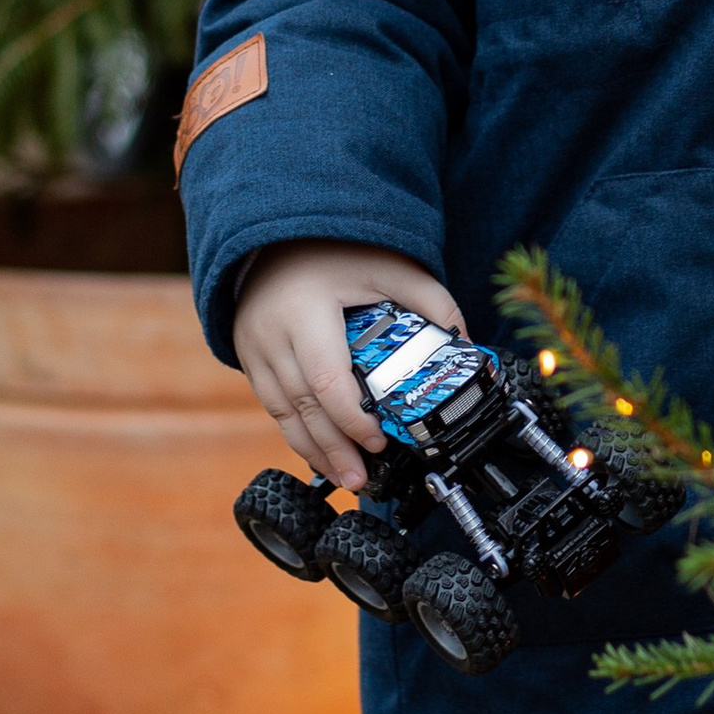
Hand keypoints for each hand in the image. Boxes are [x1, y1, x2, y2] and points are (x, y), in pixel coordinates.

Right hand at [233, 239, 465, 495]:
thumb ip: (431, 300)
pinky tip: (318, 451)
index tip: (378, 441)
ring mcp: (253, 346)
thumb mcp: (391, 265)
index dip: (352, 418)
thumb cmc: (338, 249)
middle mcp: (272, 332)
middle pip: (304, 405)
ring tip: (344, 476)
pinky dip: (296, 431)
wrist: (278, 233)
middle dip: (334, 448)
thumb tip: (466, 343)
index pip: (327, 378)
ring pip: (283, 412)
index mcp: (306, 310)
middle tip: (361, 480)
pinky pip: (272, 404)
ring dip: (313, 449)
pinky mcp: (247, 356)